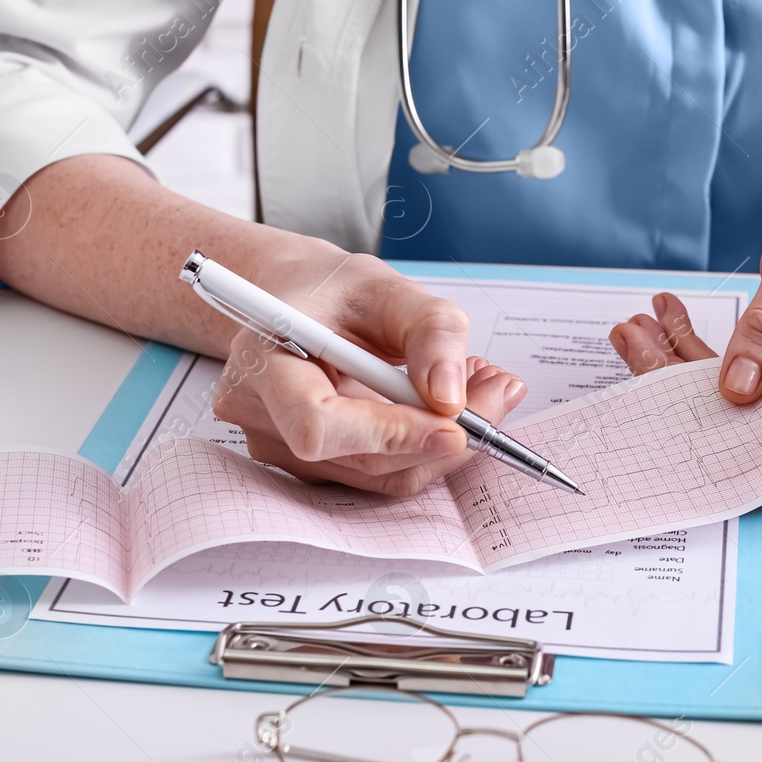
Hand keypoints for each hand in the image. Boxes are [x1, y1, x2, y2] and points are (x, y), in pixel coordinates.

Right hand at [211, 251, 525, 495]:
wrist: (300, 303)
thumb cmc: (332, 292)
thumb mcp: (387, 287)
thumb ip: (429, 331)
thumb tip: (450, 396)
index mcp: (265, 361)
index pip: (318, 423)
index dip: (389, 433)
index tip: (452, 422)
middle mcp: (264, 415)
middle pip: (359, 458)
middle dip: (440, 436)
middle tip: (497, 393)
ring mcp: (284, 449)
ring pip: (379, 475)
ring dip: (443, 444)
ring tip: (483, 390)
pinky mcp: (315, 467)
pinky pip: (380, 473)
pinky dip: (426, 447)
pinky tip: (451, 408)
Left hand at [609, 185, 761, 500]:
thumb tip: (735, 390)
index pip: (758, 455)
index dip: (697, 431)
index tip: (650, 380)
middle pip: (729, 431)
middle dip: (667, 385)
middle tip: (631, 335)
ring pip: (721, 406)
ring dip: (671, 364)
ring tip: (638, 323)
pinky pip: (730, 382)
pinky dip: (693, 350)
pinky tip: (668, 316)